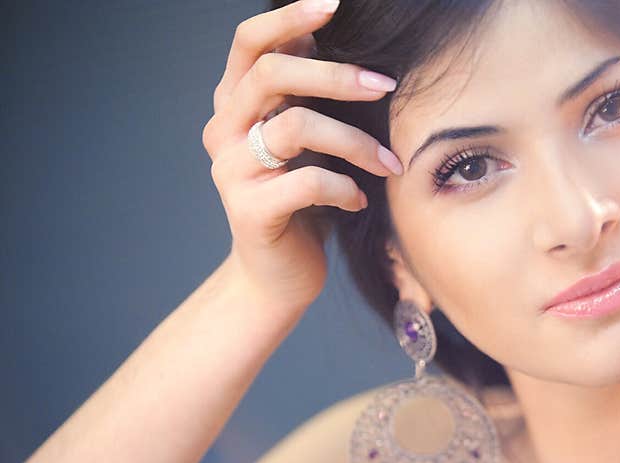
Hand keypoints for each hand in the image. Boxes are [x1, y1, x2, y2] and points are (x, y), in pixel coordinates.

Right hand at [201, 0, 403, 310]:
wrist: (276, 275)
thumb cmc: (301, 202)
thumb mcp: (306, 142)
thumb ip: (308, 98)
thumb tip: (346, 49)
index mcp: (235, 104)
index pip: (251, 43)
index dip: (288, 18)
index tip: (335, 5)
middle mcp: (223, 130)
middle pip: (273, 74)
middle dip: (337, 75)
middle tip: (385, 86)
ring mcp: (231, 171)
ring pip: (296, 127)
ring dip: (356, 141)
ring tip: (390, 164)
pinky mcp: (249, 211)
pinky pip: (307, 183)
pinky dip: (345, 187)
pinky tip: (360, 200)